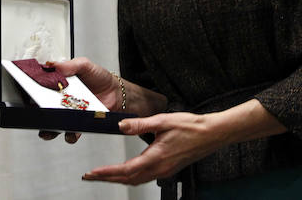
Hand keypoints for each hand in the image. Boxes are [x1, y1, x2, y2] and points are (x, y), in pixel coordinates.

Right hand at [38, 57, 121, 143]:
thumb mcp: (85, 65)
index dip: (32, 92)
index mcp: (59, 85)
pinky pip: (70, 133)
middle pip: (42, 109)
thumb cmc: (100, 77)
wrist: (116, 92)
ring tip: (47, 128)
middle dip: (35, 113)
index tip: (27, 94)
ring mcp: (69, 114)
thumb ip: (70, 65)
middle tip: (34, 112)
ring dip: (47, 129)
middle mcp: (61, 101)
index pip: (41, 89)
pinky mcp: (79, 124)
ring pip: (53, 125)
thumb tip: (54, 65)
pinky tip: (71, 130)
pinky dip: (69, 134)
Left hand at [81, 99, 285, 185]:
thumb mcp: (162, 120)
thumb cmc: (190, 126)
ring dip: (118, 179)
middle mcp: (159, 168)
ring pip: (136, 180)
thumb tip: (120, 126)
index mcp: (156, 157)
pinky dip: (131, 177)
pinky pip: (145, 177)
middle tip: (89, 176)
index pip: (125, 170)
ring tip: (102, 175)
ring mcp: (165, 171)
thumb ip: (139, 124)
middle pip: (128, 179)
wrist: (212, 133)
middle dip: (107, 178)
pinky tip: (125, 172)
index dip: (107, 173)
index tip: (92, 172)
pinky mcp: (169, 169)